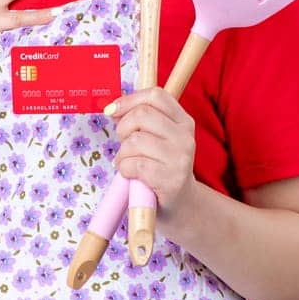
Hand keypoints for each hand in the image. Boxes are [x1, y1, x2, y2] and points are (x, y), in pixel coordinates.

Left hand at [106, 87, 197, 221]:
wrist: (179, 204)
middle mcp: (185, 137)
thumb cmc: (160, 166)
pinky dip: (124, 169)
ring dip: (122, 154)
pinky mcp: (170, 180)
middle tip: (125, 144)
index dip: (129, 99)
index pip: (156, 95)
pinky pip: (133, 164)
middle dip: (123, 129)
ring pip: (134, 141)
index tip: (113, 111)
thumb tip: (113, 108)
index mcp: (183, 121)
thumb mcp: (156, 137)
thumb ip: (139, 119)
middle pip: (142, 115)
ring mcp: (180, 159)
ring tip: (130, 162)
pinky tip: (132, 175)